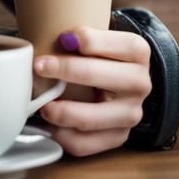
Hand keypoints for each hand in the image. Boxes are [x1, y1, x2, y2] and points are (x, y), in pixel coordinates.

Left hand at [32, 26, 151, 156]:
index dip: (88, 39)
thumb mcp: (94, 36)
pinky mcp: (119, 137)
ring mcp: (131, 113)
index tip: (62, 38)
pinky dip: (64, 136)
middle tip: (38, 66)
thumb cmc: (96, 52)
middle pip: (101, 76)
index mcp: (137, 51)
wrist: (113, 77)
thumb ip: (77, 35)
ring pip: (93, 117)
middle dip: (66, 70)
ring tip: (42, 105)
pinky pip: (87, 143)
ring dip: (62, 112)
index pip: (116, 44)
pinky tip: (50, 125)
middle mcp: (140, 83)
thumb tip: (52, 40)